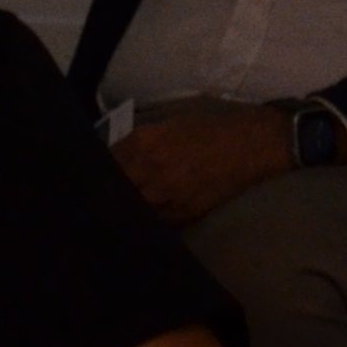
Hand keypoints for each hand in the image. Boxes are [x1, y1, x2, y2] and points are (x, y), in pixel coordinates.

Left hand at [110, 101, 297, 226]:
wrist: (259, 144)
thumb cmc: (218, 126)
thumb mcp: (174, 123)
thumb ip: (141, 140)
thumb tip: (115, 156)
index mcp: (144, 143)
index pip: (103, 164)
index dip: (93, 172)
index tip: (88, 177)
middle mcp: (148, 172)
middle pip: (111, 192)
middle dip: (102, 195)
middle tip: (94, 200)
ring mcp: (165, 197)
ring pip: (129, 211)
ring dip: (122, 211)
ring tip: (115, 215)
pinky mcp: (183, 215)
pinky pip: (153, 224)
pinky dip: (145, 223)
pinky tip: (143, 222)